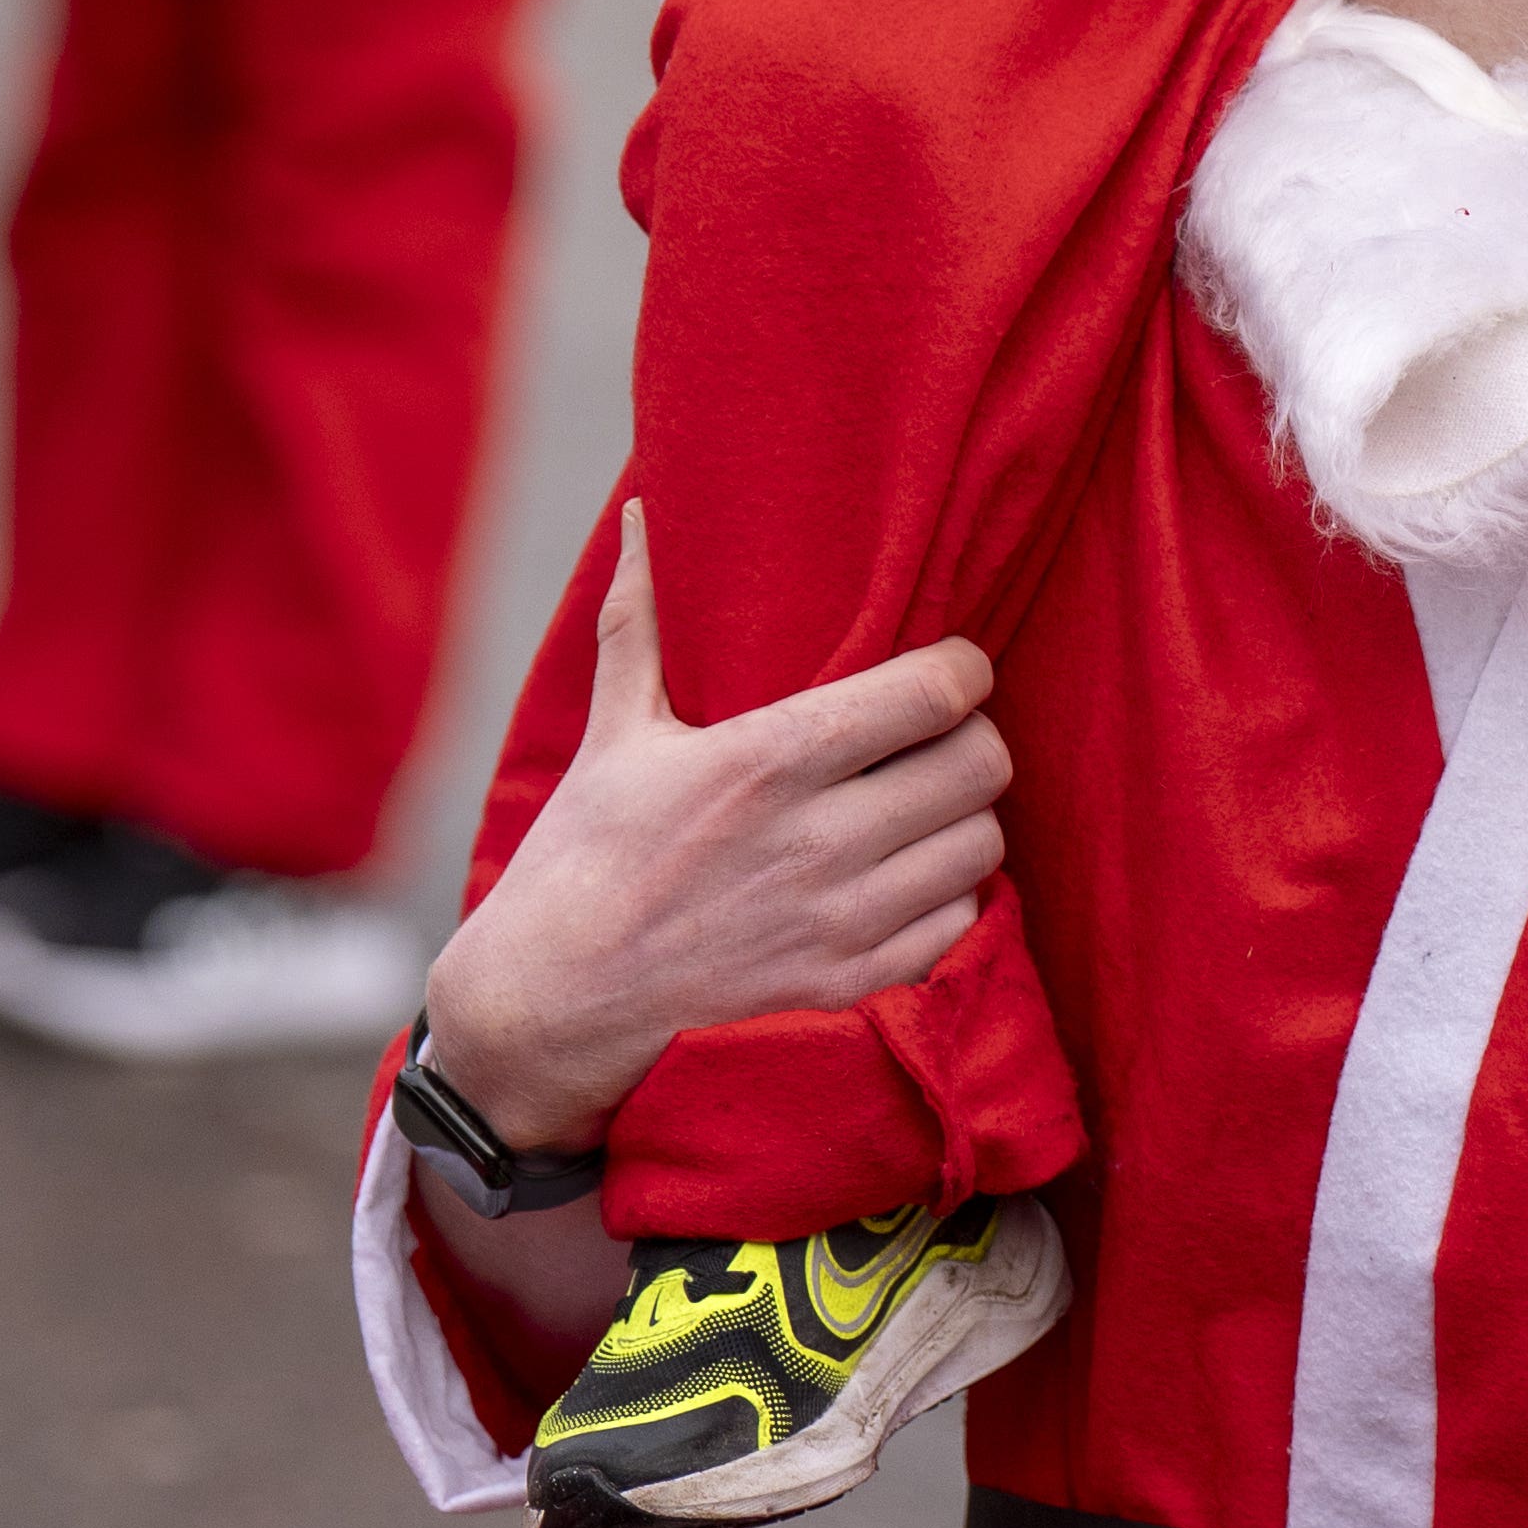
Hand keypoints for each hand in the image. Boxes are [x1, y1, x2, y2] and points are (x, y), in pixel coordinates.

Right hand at [415, 509, 1013, 1154]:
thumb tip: (643, 515)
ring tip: (923, 806)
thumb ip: (642, 621)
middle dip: (971, 739)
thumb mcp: (612, 736)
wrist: (546, 1012)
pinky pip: (959, 924)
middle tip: (938, 738)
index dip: (963, 668)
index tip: (949, 666)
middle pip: (981, 764)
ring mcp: (840, 923)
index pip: (935, 691)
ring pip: (981, 844)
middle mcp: (819, 841)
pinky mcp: (848, 988)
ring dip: (964, 818)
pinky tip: (906, 879)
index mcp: (769, 760)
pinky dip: (948, 896)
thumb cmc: (579, 865)